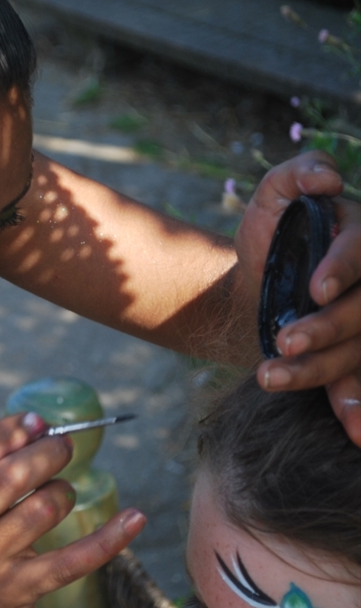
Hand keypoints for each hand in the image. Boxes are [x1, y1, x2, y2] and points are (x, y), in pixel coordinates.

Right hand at [0, 414, 145, 607]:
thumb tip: (36, 424)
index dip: (3, 434)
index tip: (35, 422)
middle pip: (7, 479)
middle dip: (46, 453)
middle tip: (64, 444)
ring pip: (42, 510)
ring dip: (63, 490)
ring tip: (62, 489)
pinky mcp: (20, 588)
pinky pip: (73, 559)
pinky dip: (109, 537)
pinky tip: (134, 518)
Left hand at [235, 151, 360, 445]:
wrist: (257, 283)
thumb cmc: (270, 235)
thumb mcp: (272, 197)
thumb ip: (295, 175)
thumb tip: (326, 180)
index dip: (343, 266)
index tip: (314, 289)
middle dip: (325, 328)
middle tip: (282, 341)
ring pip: (358, 351)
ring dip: (320, 368)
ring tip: (270, 376)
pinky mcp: (353, 356)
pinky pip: (358, 382)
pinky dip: (355, 407)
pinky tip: (355, 432)